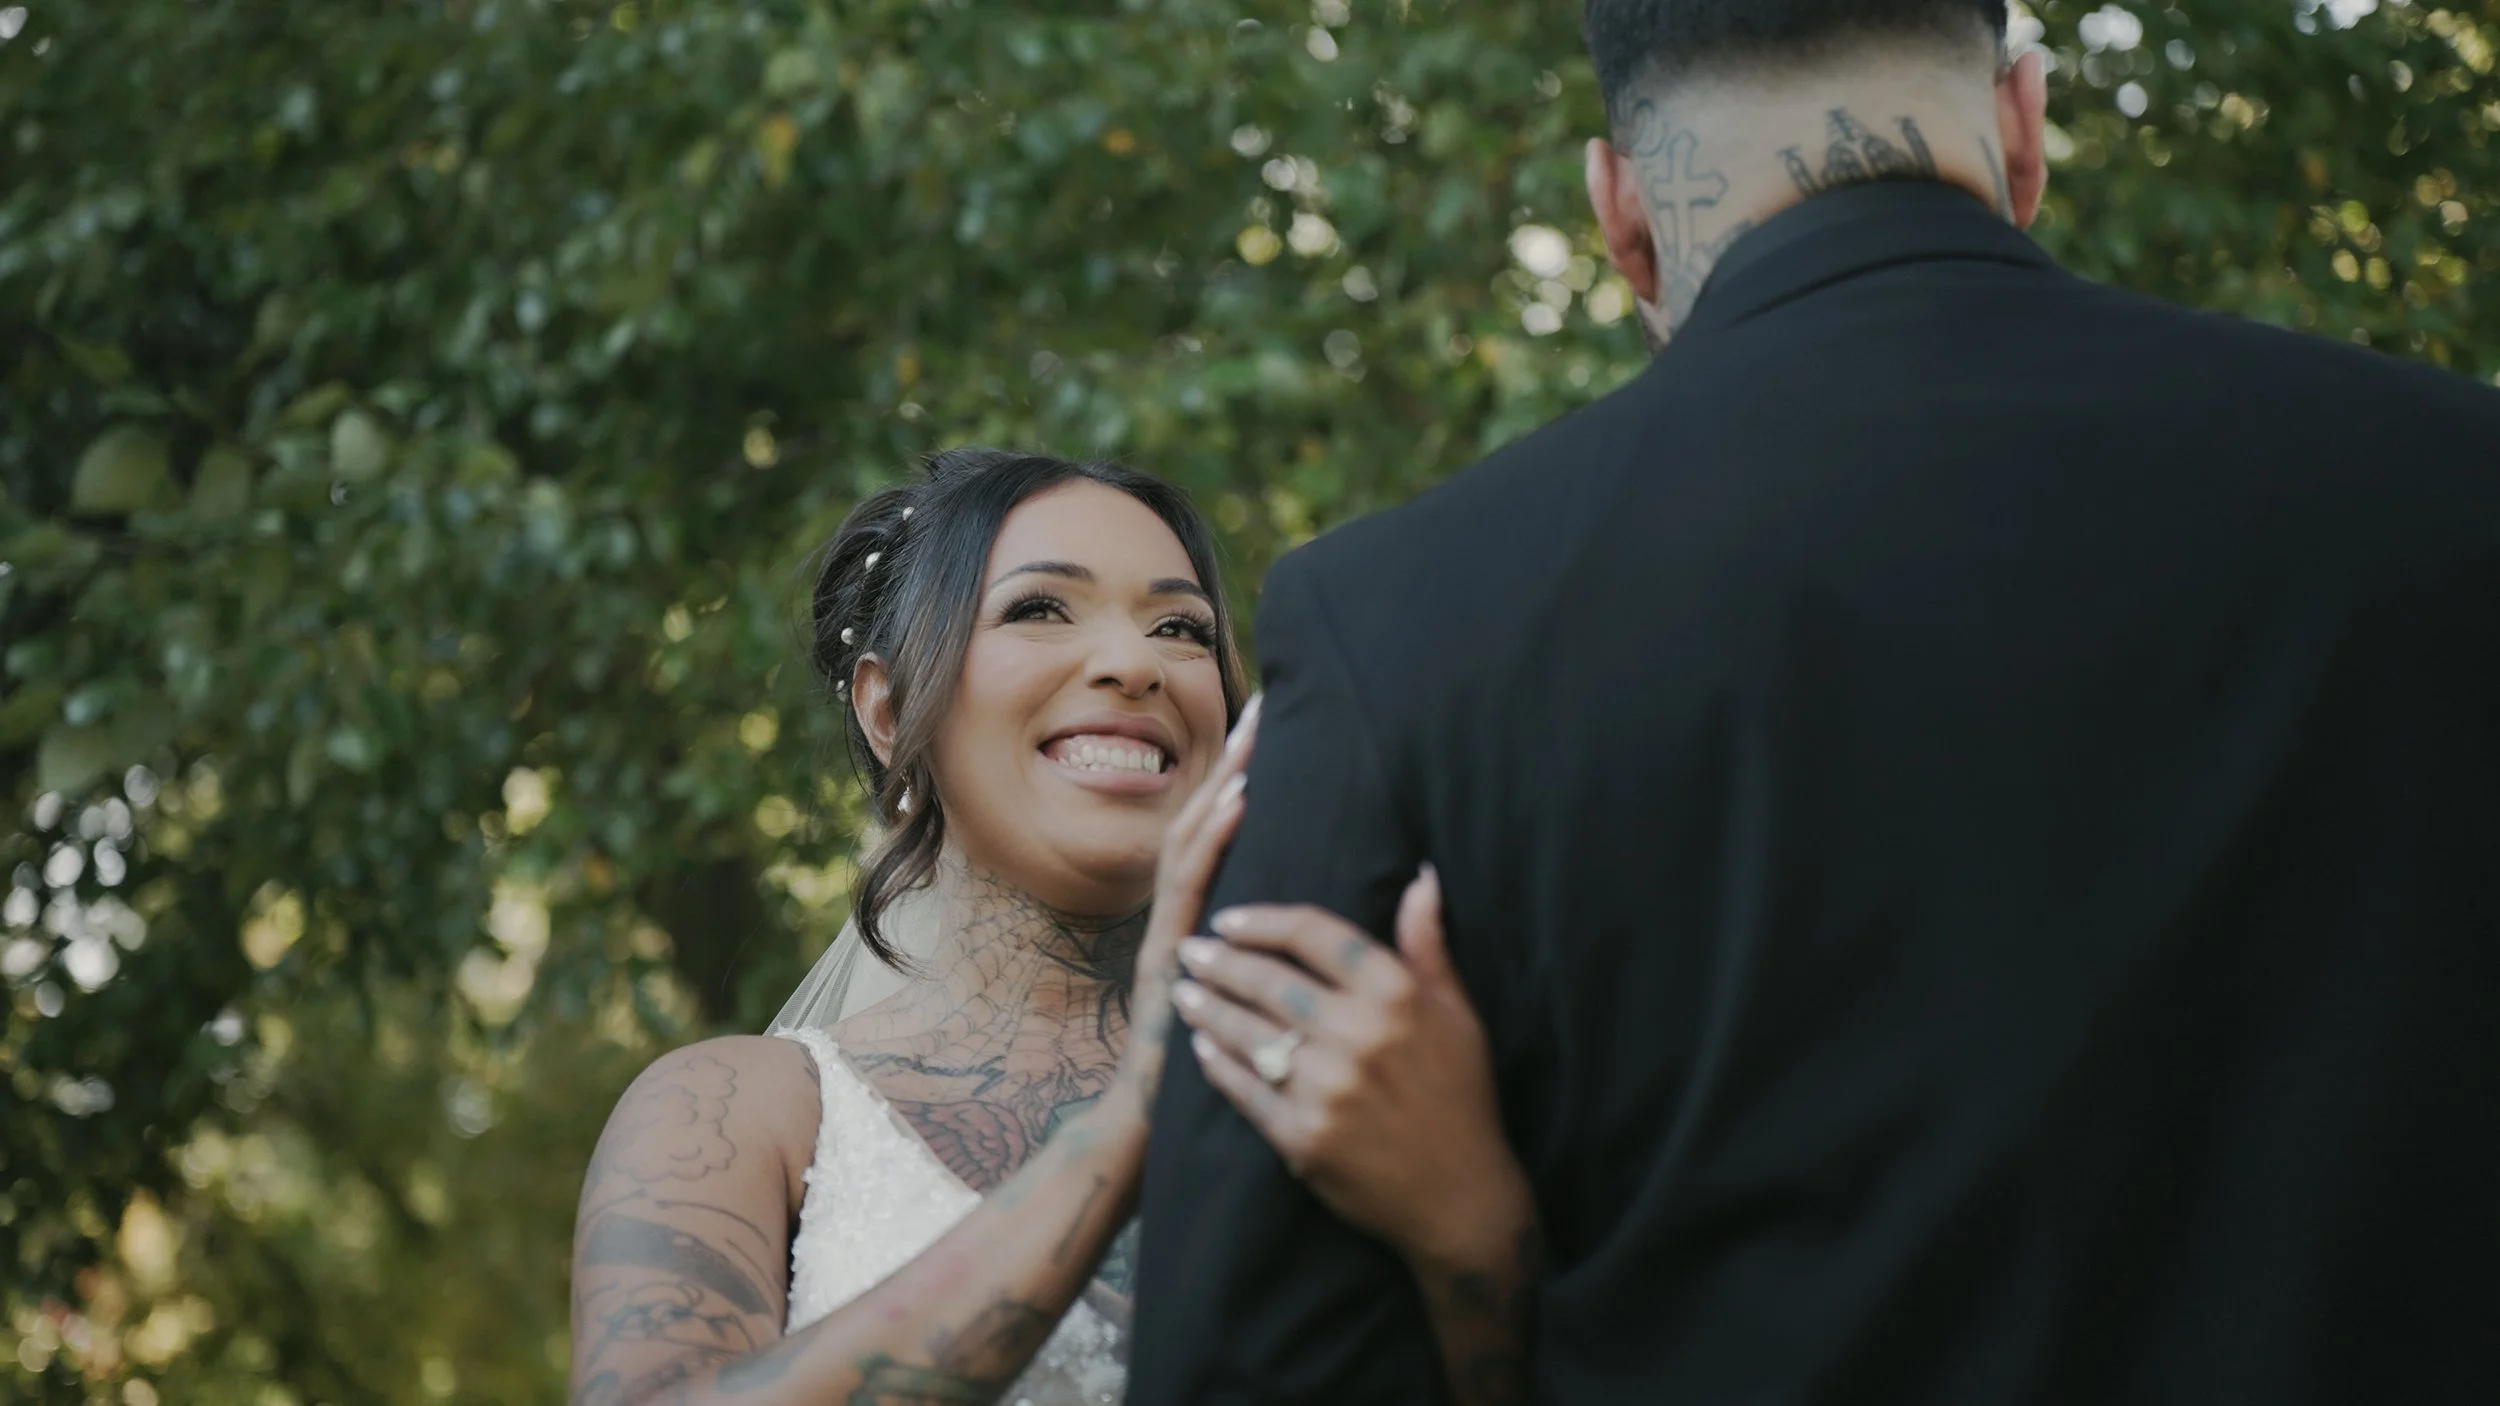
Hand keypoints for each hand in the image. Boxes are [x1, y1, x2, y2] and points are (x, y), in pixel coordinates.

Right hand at [1111, 693, 1260, 1103]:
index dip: (1246, 783)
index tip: (1276, 736)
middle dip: (1235, 765)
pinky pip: (1190, 887)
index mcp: (1203, 924)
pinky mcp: (1165, 955)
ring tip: (1255, 739)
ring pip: (1191, 843)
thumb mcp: (1241, 999)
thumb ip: (1262, 955)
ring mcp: (1168, 933)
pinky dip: (1214, 838)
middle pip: (1204, 825)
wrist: (1148, 1126)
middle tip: (1266, 710)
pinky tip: (1240, 803)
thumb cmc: (1210, 1070)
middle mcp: (1180, 919)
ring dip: (1223, 785)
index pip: (1224, 838)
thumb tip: (1306, 920)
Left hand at [1172, 868, 1533, 1271]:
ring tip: (1184, 991)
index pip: (1314, 934)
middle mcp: (1358, 1034)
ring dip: (1207, 1007)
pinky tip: (1202, 1047)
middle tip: (1189, 951)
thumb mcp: (1460, 1015)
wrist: (1460, 1199)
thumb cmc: (1461, 1098)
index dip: (1263, 921)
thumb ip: (1428, 946)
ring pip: (1247, 1031)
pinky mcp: (1302, 1136)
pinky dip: (1217, 1063)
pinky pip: (1245, 1087)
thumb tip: (1421, 876)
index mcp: (1396, 994)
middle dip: (1220, 962)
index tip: (1230, 919)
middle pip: (1269, 980)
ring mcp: (1327, 1087)